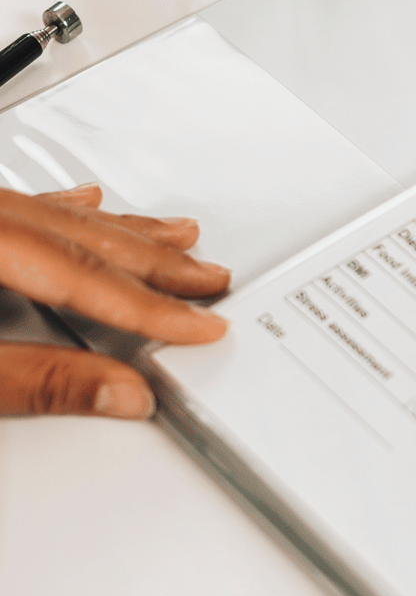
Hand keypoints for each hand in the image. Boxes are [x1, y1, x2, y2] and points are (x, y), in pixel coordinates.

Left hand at [0, 185, 228, 418]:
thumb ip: (36, 381)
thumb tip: (118, 393)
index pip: (84, 276)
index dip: (149, 306)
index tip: (200, 324)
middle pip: (84, 241)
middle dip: (156, 264)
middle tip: (209, 278)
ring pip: (62, 215)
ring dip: (124, 232)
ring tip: (178, 236)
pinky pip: (27, 204)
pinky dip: (66, 210)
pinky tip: (88, 203)